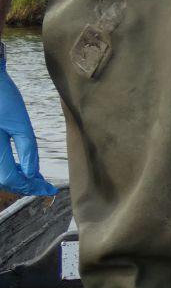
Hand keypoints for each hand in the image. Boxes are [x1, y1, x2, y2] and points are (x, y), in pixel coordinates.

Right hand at [0, 50, 55, 195]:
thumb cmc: (2, 97)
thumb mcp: (20, 124)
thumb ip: (27, 150)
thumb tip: (32, 173)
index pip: (11, 178)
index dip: (31, 186)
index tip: (48, 190)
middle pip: (3, 179)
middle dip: (24, 184)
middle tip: (43, 185)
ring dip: (15, 178)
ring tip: (35, 177)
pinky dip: (7, 168)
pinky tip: (20, 166)